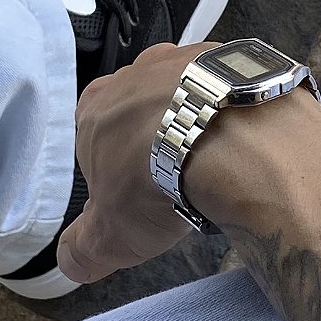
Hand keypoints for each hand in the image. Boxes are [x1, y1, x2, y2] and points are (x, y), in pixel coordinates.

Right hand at [57, 44, 320, 285]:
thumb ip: (82, 250)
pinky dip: (238, 114)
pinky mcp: (238, 61)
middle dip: (158, 140)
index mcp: (96, 105)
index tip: (134, 191)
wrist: (231, 141)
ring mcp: (190, 59)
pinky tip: (249, 146)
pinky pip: (234, 89)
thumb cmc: (157, 179)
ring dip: (200, 122)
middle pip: (143, 110)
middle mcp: (139, 72)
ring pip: (190, 93)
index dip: (113, 165)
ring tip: (218, 165)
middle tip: (177, 180)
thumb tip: (72, 261)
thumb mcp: (109, 237)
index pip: (94, 132)